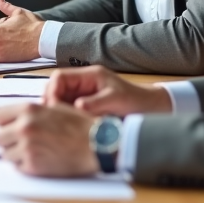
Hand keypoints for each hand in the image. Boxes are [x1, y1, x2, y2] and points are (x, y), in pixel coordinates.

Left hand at [0, 101, 98, 176]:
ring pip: (6, 154)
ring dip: (16, 154)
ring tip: (34, 150)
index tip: (10, 127)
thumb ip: (32, 111)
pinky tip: (40, 159)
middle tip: (21, 141)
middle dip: (8, 140)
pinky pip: (18, 167)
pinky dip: (26, 165)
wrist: (96, 145)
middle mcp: (24, 128)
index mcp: (28, 110)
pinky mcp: (33, 166)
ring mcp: (27, 148)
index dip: (5, 123)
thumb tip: (15, 117)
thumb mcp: (54, 107)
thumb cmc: (80, 126)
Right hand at [44, 66, 172, 115]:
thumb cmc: (136, 101)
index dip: (52, 90)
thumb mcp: (116, 100)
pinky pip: (69, 110)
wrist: (152, 109)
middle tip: (51, 118)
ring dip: (57, 110)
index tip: (51, 106)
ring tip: (58, 124)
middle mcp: (84, 83)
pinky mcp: (87, 106)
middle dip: (51, 101)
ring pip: (61, 100)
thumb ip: (96, 103)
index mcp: (89, 76)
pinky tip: (66, 127)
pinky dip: (65, 117)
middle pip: (56, 88)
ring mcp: (84, 95)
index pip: (59, 77)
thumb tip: (76, 107)